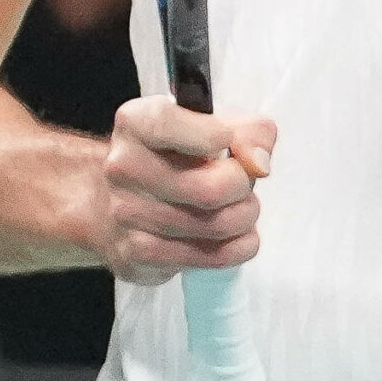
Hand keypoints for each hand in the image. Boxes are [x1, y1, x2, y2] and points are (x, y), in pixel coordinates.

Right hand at [98, 96, 276, 285]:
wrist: (123, 200)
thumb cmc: (176, 156)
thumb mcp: (211, 125)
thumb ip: (248, 131)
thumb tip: (259, 163)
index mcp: (136, 123)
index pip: (173, 125)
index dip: (218, 136)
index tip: (229, 142)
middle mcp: (123, 167)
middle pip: (210, 189)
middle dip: (244, 186)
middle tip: (244, 182)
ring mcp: (126, 214)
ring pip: (215, 225)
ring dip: (244, 216)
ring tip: (240, 206)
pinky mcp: (137, 253)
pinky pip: (210, 257)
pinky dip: (238, 245)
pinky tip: (235, 234)